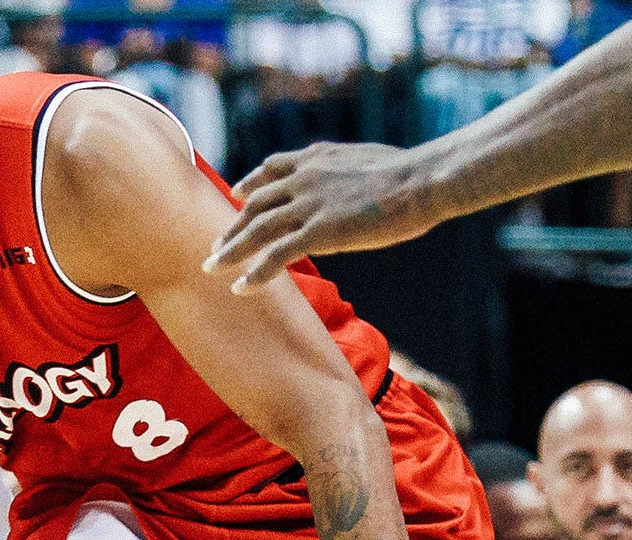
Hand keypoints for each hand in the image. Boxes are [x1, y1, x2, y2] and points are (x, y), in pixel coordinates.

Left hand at [203, 142, 443, 293]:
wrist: (420, 181)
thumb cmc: (411, 174)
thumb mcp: (371, 161)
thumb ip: (350, 169)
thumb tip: (360, 178)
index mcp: (316, 158)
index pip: (272, 168)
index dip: (250, 184)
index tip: (236, 196)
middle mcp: (303, 178)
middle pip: (255, 203)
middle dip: (233, 225)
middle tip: (216, 245)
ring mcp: (308, 205)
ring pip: (257, 230)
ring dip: (231, 250)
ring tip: (211, 268)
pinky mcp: (318, 231)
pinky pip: (276, 255)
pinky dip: (255, 273)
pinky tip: (240, 288)